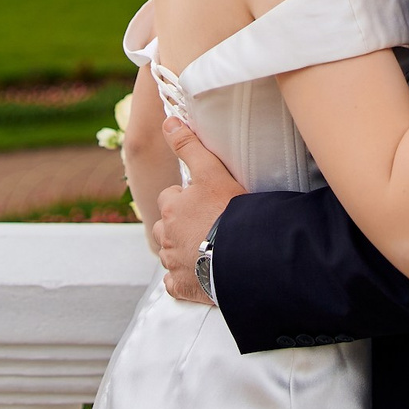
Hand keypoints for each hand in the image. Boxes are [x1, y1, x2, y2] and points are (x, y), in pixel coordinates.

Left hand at [150, 114, 245, 305]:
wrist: (243, 257)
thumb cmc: (229, 212)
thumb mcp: (211, 172)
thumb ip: (189, 145)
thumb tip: (168, 120)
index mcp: (171, 208)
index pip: (170, 198)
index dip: (186, 198)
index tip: (205, 202)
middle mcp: (166, 236)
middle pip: (168, 227)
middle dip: (181, 225)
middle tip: (208, 226)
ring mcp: (172, 264)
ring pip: (170, 253)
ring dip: (183, 251)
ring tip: (209, 249)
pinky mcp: (181, 288)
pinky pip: (175, 283)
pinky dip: (184, 279)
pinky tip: (201, 274)